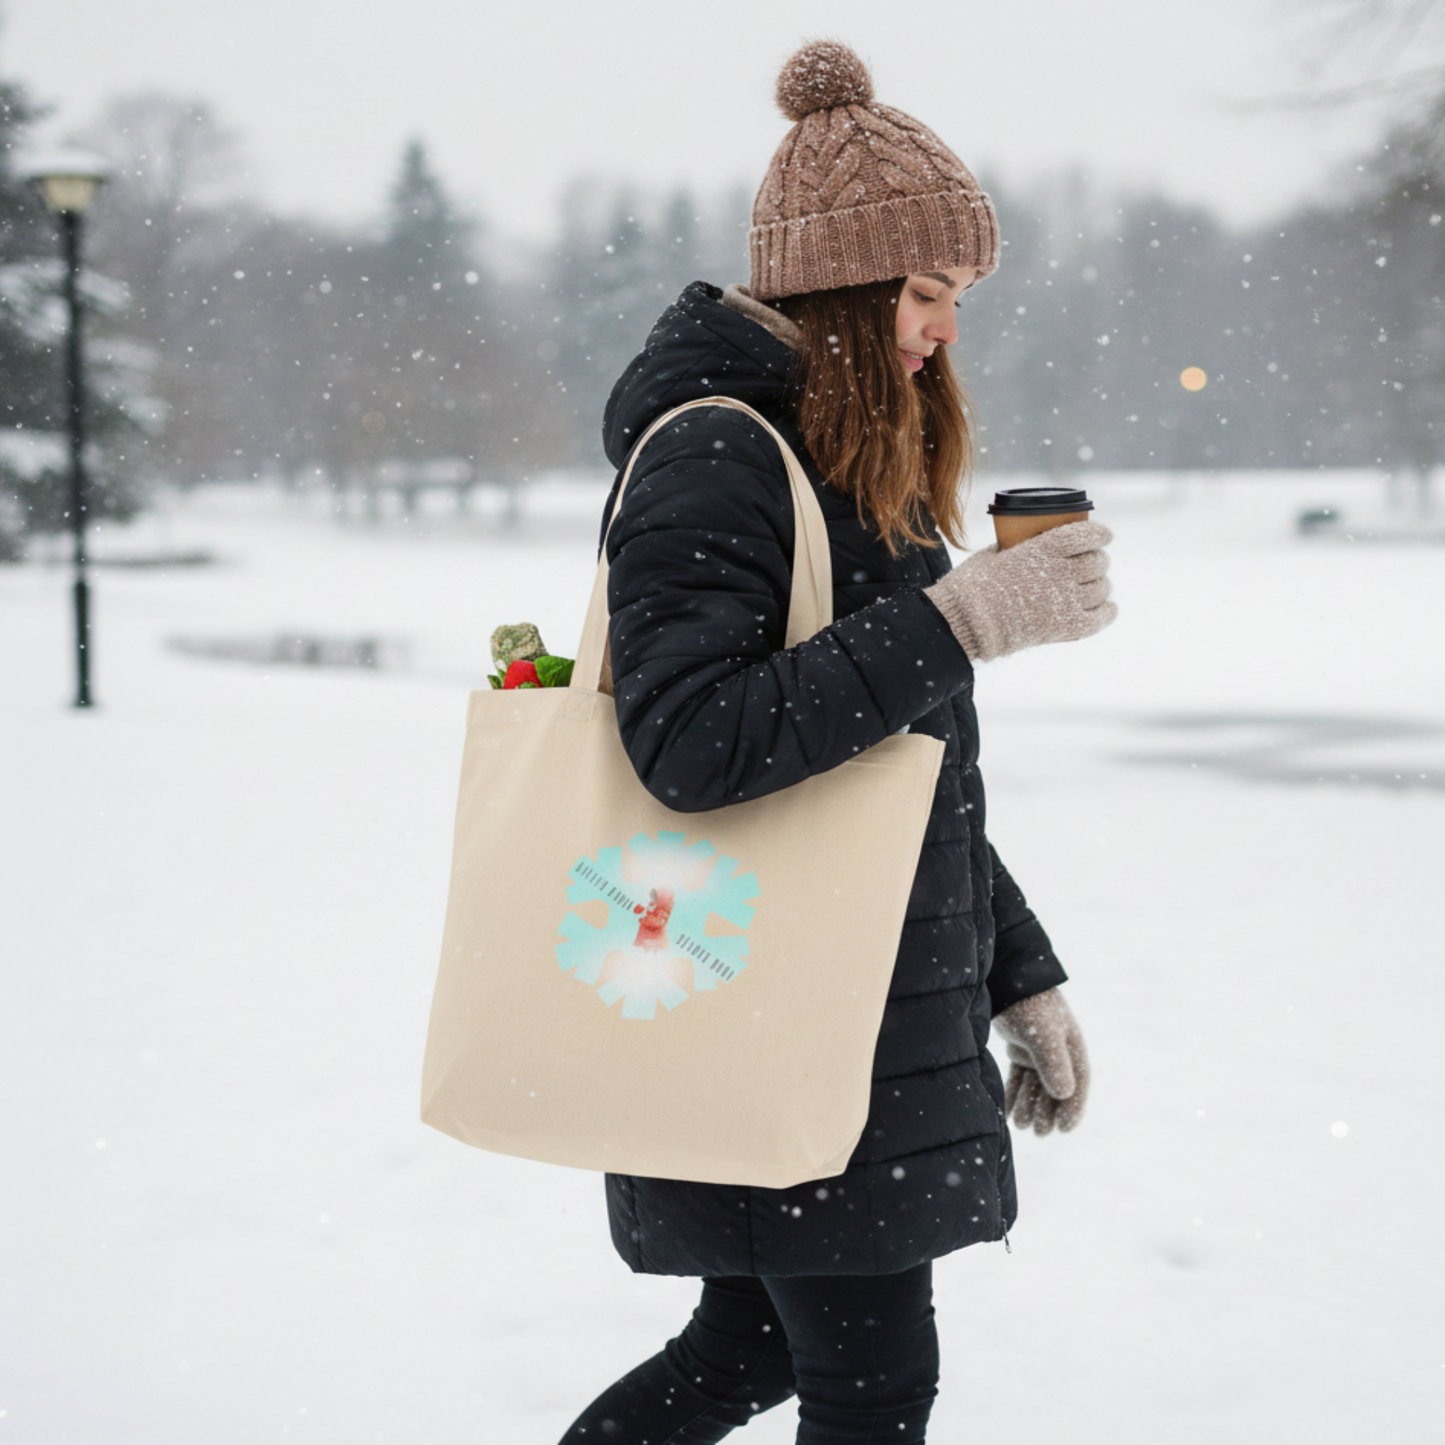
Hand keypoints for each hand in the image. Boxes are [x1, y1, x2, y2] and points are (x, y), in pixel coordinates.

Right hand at [924, 520, 1115, 662]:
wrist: (967, 623)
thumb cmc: (973, 586)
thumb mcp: (995, 553)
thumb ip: (1019, 547)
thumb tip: (1027, 543)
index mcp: (1044, 549)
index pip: (1087, 534)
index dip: (1100, 534)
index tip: (1103, 535)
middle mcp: (1061, 572)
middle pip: (1097, 562)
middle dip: (1098, 560)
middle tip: (1091, 563)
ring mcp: (1066, 601)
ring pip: (1101, 588)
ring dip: (1099, 585)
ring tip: (1091, 586)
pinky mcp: (1067, 627)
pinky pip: (1101, 617)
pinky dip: (1107, 611)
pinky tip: (1105, 607)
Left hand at [993, 988, 1089, 1135]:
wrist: (1005, 980)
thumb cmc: (1029, 1005)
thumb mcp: (1044, 1035)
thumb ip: (1054, 1064)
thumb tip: (1064, 1095)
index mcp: (1072, 1046)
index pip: (1078, 1083)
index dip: (1073, 1109)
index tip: (1064, 1130)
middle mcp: (1058, 1050)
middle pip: (1055, 1088)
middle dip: (1047, 1112)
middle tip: (1038, 1133)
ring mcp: (1038, 1049)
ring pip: (1036, 1085)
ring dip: (1029, 1105)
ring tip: (1021, 1126)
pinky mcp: (1020, 1047)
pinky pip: (1020, 1076)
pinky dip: (1015, 1093)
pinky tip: (1007, 1111)